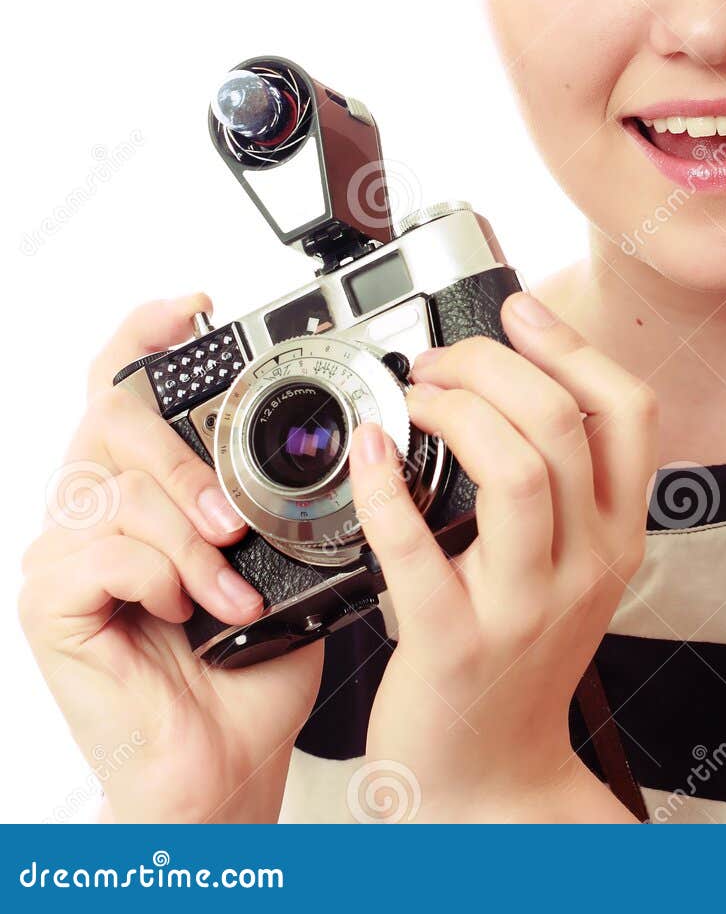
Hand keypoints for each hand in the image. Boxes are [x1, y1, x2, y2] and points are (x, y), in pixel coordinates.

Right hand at [19, 297, 323, 823]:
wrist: (226, 764)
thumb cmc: (247, 668)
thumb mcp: (278, 558)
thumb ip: (273, 493)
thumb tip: (330, 432)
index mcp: (142, 487)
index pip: (120, 384)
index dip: (146, 334)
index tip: (193, 308)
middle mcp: (93, 508)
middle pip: (113, 417)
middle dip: (184, 461)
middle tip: (231, 519)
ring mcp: (62, 552)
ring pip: (123, 490)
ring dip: (194, 545)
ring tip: (230, 593)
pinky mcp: (47, 600)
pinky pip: (108, 551)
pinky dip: (165, 580)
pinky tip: (184, 616)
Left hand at [347, 290, 658, 822]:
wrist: (487, 777)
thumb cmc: (517, 658)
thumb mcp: (568, 567)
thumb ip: (557, 485)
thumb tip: (510, 377)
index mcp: (615, 536)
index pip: (631, 413)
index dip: (573, 344)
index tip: (519, 309)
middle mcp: (583, 566)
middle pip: (561, 422)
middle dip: (492, 363)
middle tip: (441, 361)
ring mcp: (523, 606)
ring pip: (515, 470)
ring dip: (455, 409)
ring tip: (415, 397)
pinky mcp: (453, 642)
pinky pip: (416, 546)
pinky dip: (384, 485)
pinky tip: (367, 452)